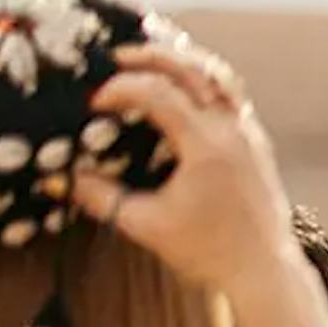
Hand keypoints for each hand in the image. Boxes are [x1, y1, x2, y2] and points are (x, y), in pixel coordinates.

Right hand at [79, 43, 309, 326]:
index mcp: (207, 146)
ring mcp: (249, 134)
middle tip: (116, 55)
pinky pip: (231, 97)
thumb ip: (103, 199)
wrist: (265, 271)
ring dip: (183, 61)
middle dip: (151, 56)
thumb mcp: (146, 226)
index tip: (93, 102)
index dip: (121, 89)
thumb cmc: (207, 252)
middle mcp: (233, 131)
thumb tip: (62, 178)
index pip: (159, 93)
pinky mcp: (257, 143)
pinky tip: (180, 88)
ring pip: (219, 76)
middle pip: (193, 70)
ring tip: (149, 60)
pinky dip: (203, 82)